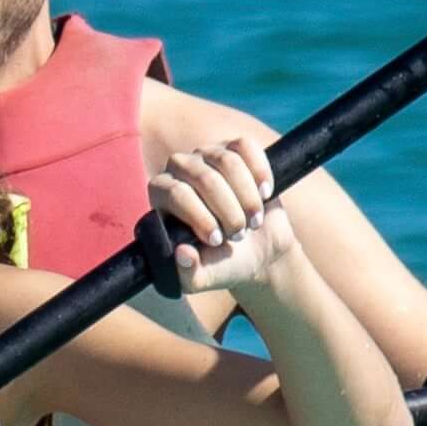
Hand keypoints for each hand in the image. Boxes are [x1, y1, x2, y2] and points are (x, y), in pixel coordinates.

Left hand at [150, 133, 298, 304]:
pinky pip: (247, 147)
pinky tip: (265, 193)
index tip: (218, 240)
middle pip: (205, 178)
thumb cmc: (223, 263)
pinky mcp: (235, 148)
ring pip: (229, 162)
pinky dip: (260, 173)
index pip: (176, 194)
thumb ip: (188, 274)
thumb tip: (182, 253)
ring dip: (248, 197)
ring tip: (252, 220)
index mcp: (162, 196)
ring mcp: (207, 154)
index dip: (201, 217)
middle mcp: (179, 169)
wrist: (258, 250)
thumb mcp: (204, 278)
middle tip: (238, 234)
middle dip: (229, 211)